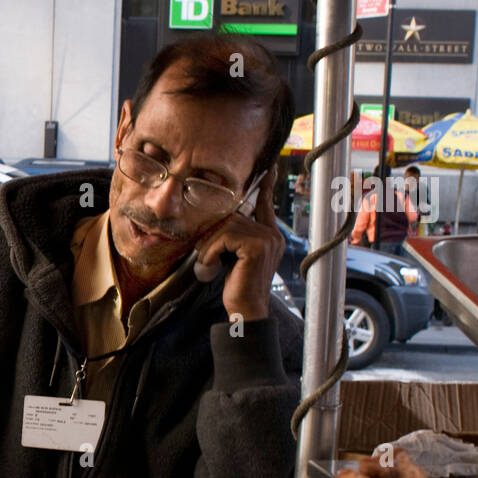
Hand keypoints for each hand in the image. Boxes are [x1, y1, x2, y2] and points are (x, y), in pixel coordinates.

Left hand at [195, 165, 284, 321]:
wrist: (245, 311)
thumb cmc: (236, 286)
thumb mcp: (233, 256)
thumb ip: (232, 238)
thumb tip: (215, 222)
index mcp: (269, 235)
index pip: (265, 204)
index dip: (266, 185)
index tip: (270, 166)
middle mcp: (272, 234)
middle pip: (233, 216)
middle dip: (212, 235)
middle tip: (205, 255)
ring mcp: (267, 239)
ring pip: (226, 226)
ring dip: (209, 246)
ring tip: (208, 264)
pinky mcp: (258, 246)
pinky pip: (225, 237)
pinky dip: (211, 251)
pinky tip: (211, 267)